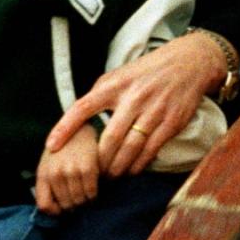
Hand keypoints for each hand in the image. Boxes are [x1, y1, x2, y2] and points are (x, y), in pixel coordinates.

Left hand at [35, 125, 100, 214]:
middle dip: (73, 205)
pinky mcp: (88, 168)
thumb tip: (56, 212)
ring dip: (84, 201)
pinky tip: (94, 185)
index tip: (63, 206)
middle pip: (65, 206)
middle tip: (79, 196)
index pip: (44, 206)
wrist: (79, 127)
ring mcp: (71, 171)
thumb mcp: (49, 166)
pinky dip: (94, 194)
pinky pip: (91, 193)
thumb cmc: (63, 150)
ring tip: (86, 190)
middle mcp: (55, 173)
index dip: (55, 211)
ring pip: (79, 202)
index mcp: (43, 173)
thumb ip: (48, 187)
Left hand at [45, 33, 226, 177]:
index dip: (65, 127)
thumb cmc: (146, 72)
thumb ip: (100, 94)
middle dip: (99, 162)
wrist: (187, 64)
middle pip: (109, 139)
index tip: (51, 146)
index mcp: (114, 85)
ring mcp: (153, 111)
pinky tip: (132, 170)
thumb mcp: (119, 75)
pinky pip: (150, 150)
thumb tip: (77, 119)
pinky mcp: (171, 122)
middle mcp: (133, 98)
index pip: (83, 107)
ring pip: (130, 148)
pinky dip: (138, 164)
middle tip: (93, 174)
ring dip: (117, 168)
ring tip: (111, 176)